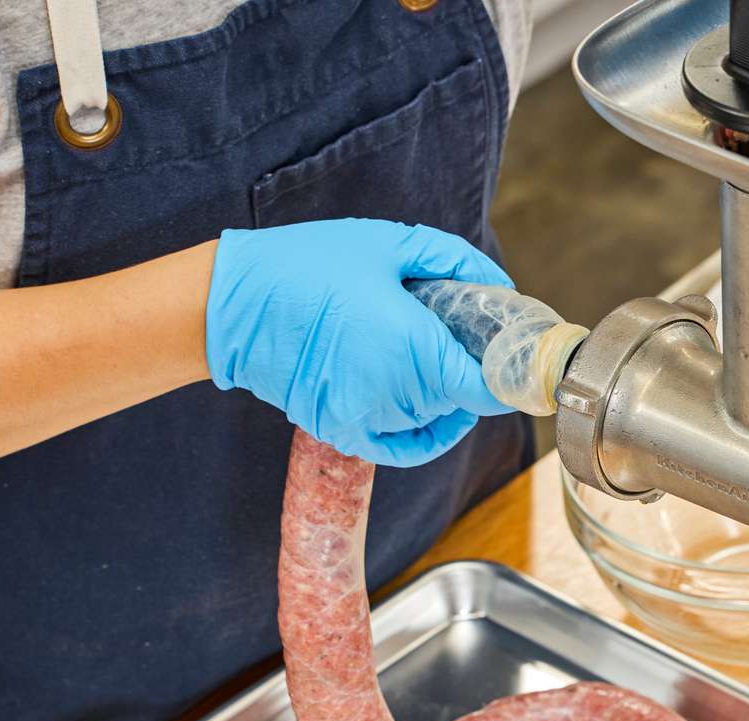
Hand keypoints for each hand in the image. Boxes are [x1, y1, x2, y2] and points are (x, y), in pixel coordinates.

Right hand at [206, 219, 512, 466]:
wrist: (231, 305)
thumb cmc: (307, 266)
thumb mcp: (389, 246)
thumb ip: (452, 262)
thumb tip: (498, 282)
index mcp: (415, 348)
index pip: (487, 387)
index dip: (508, 377)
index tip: (517, 361)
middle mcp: (395, 392)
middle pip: (460, 399)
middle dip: (471, 371)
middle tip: (467, 337)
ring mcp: (367, 417)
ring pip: (430, 417)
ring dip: (440, 393)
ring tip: (427, 352)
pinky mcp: (341, 430)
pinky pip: (399, 446)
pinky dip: (423, 435)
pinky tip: (434, 414)